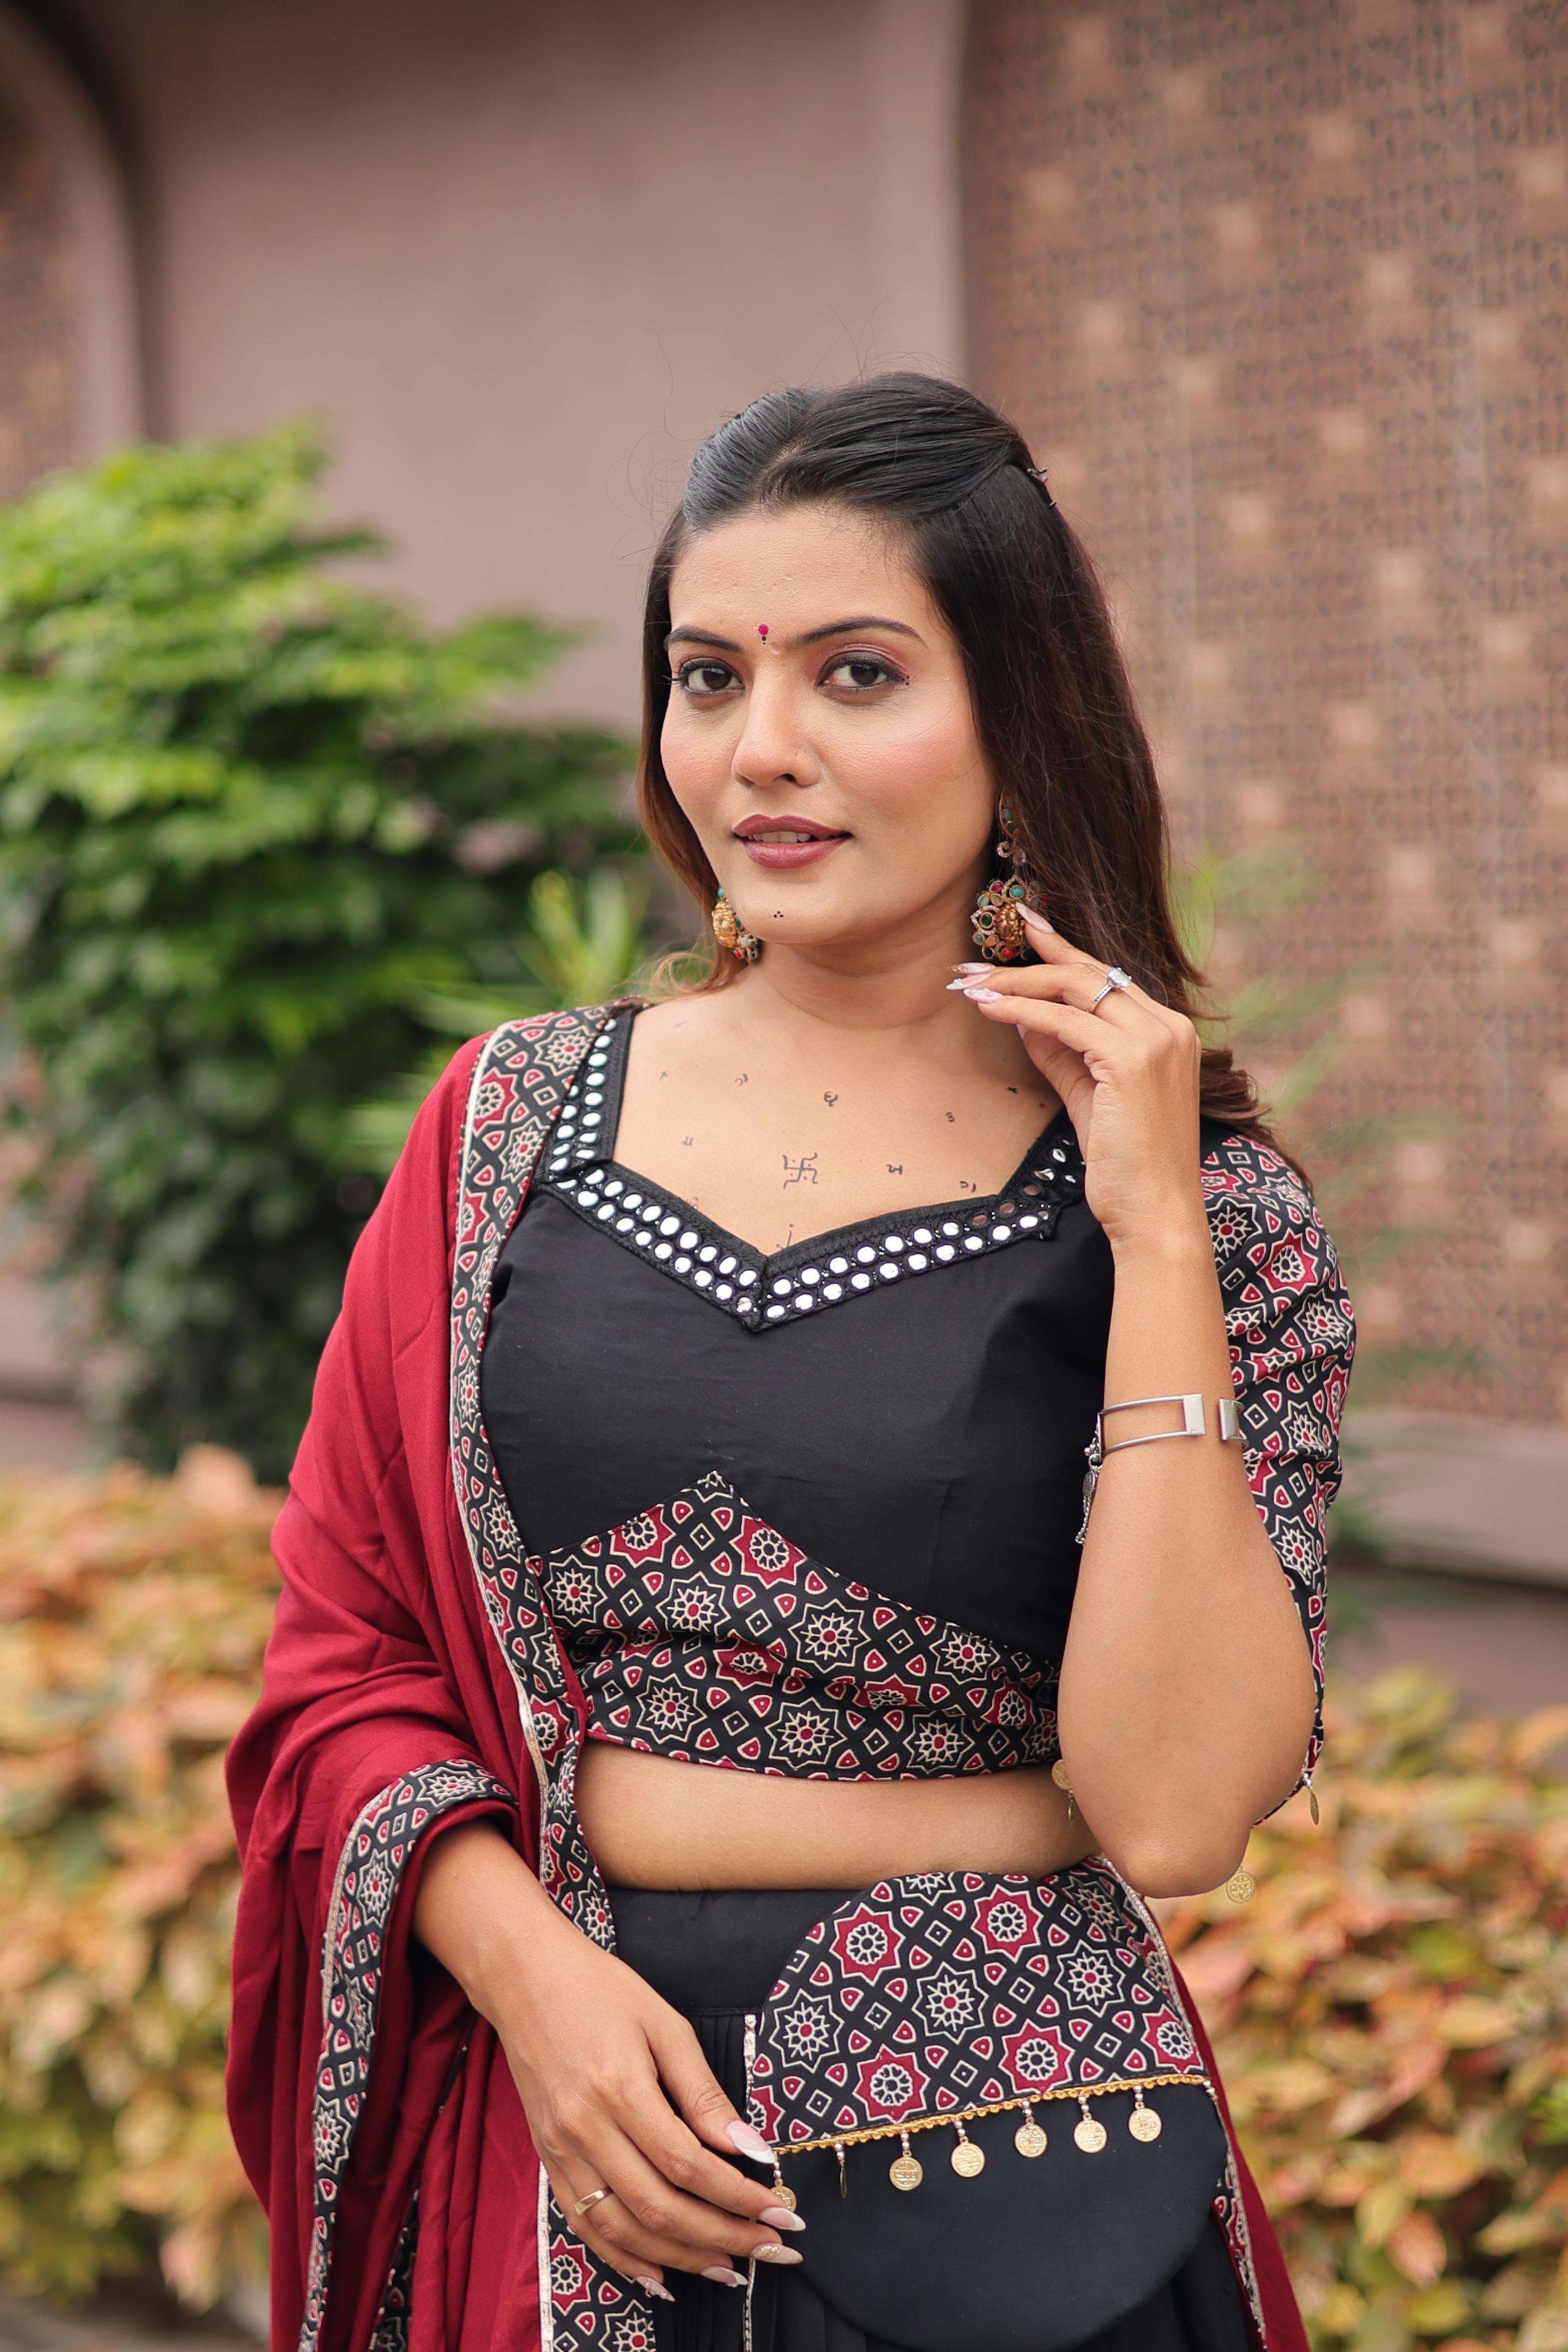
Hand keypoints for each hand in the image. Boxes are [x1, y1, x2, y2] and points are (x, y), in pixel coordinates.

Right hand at [487, 1889, 802, 2295]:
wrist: (523, 1978)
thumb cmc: (600, 1989)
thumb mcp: (665, 2023)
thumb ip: (704, 2092)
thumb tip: (749, 2148)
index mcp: (619, 2088)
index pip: (687, 2164)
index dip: (737, 2196)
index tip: (779, 2210)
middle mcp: (585, 2128)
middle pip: (659, 2206)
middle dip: (721, 2236)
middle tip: (769, 2248)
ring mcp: (561, 2149)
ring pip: (623, 2227)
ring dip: (680, 2257)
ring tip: (728, 2269)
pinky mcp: (547, 2159)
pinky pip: (585, 2224)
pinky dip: (623, 2257)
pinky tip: (660, 2273)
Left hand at [952, 904, 1206, 1252]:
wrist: (1156, 1211)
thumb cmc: (1125, 1162)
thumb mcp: (1088, 1095)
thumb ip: (1061, 1052)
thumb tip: (1021, 1014)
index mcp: (1168, 1030)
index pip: (1107, 977)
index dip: (1062, 949)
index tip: (1024, 924)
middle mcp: (1168, 1026)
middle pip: (1089, 973)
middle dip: (1025, 963)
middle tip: (973, 964)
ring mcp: (1156, 1040)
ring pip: (1076, 989)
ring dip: (1015, 983)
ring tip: (969, 984)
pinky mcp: (1132, 1062)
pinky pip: (1065, 1022)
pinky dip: (1023, 1011)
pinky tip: (989, 1009)